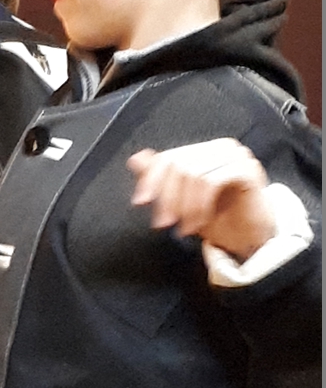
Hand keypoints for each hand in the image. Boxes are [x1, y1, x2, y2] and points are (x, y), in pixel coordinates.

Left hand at [128, 139, 275, 261]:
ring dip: (184, 206)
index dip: (151, 179)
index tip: (140, 202)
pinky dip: (200, 206)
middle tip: (163, 223)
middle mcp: (221, 148)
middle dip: (167, 197)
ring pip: (194, 173)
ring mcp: (237, 156)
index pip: (169, 157)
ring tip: (184, 228)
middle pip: (179, 164)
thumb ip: (161, 180)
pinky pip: (212, 181)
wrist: (252, 239)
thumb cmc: (220, 219)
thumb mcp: (182, 201)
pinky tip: (199, 224)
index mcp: (205, 151)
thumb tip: (136, 158)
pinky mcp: (248, 170)